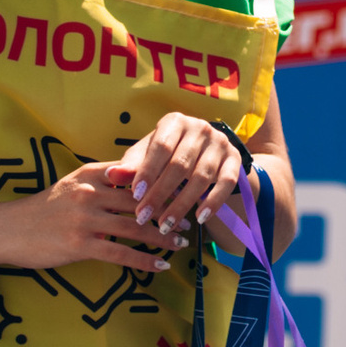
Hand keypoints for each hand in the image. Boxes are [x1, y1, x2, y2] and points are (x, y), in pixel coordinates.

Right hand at [0, 163, 179, 275]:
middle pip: (141, 200)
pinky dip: (144, 261)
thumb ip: (101, 181)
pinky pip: (121, 254)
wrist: (7, 230)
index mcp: (91, 173)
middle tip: (189, 219)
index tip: (184, 189)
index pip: (135, 174)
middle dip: (169, 211)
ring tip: (179, 242)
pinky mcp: (80, 245)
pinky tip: (160, 266)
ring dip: (162, 237)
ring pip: (135, 227)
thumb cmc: (42, 209)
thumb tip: (134, 180)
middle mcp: (91, 192)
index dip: (163, 182)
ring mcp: (86, 219)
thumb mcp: (71, 184)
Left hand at [109, 113, 244, 240]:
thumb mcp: (147, 156)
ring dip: (182, 204)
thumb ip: (131, 166)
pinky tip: (199, 218)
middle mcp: (200, 128)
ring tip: (165, 224)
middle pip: (180, 164)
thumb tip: (111, 176)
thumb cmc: (167, 155)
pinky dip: (213, 202)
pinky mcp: (235, 160)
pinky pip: (226, 183)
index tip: (135, 196)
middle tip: (144, 217)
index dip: (148, 172)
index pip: (161, 147)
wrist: (204, 152)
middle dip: (160, 194)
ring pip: (202, 177)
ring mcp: (220, 143)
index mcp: (175, 122)